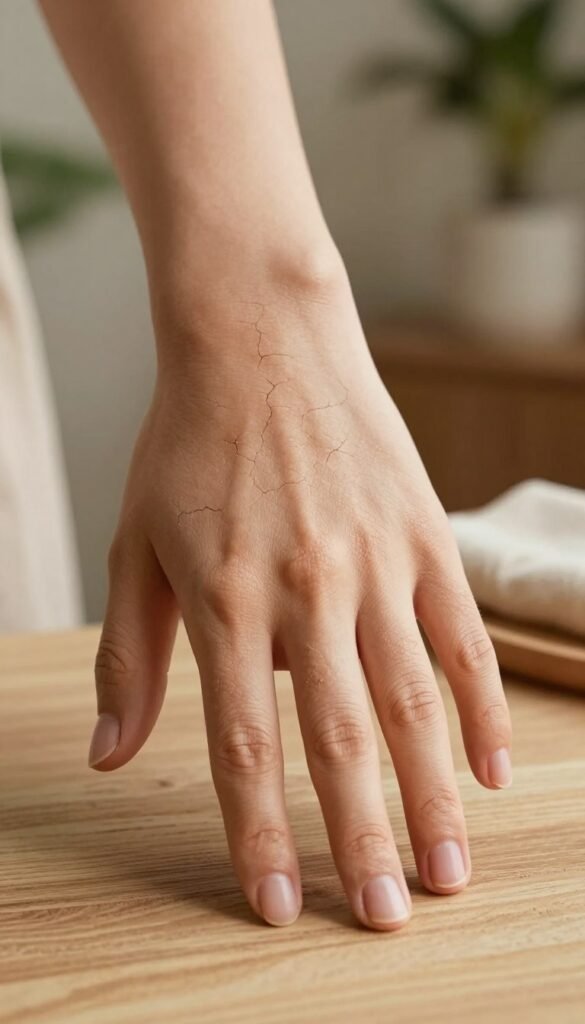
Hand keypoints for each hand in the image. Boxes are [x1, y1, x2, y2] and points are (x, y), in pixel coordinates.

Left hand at [89, 258, 511, 930]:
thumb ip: (128, 656)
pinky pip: (462, 635)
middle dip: (362, 838)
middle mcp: (306, 590)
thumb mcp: (135, 545)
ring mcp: (375, 563)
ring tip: (448, 871)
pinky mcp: (424, 535)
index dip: (258, 831)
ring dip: (432, 795)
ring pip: (412, 700)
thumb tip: (109, 755)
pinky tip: (490, 768)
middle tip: (385, 916)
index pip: (242, 744)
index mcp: (225, 599)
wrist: (262, 341)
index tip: (275, 904)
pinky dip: (481, 706)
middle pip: (340, 739)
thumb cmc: (190, 446)